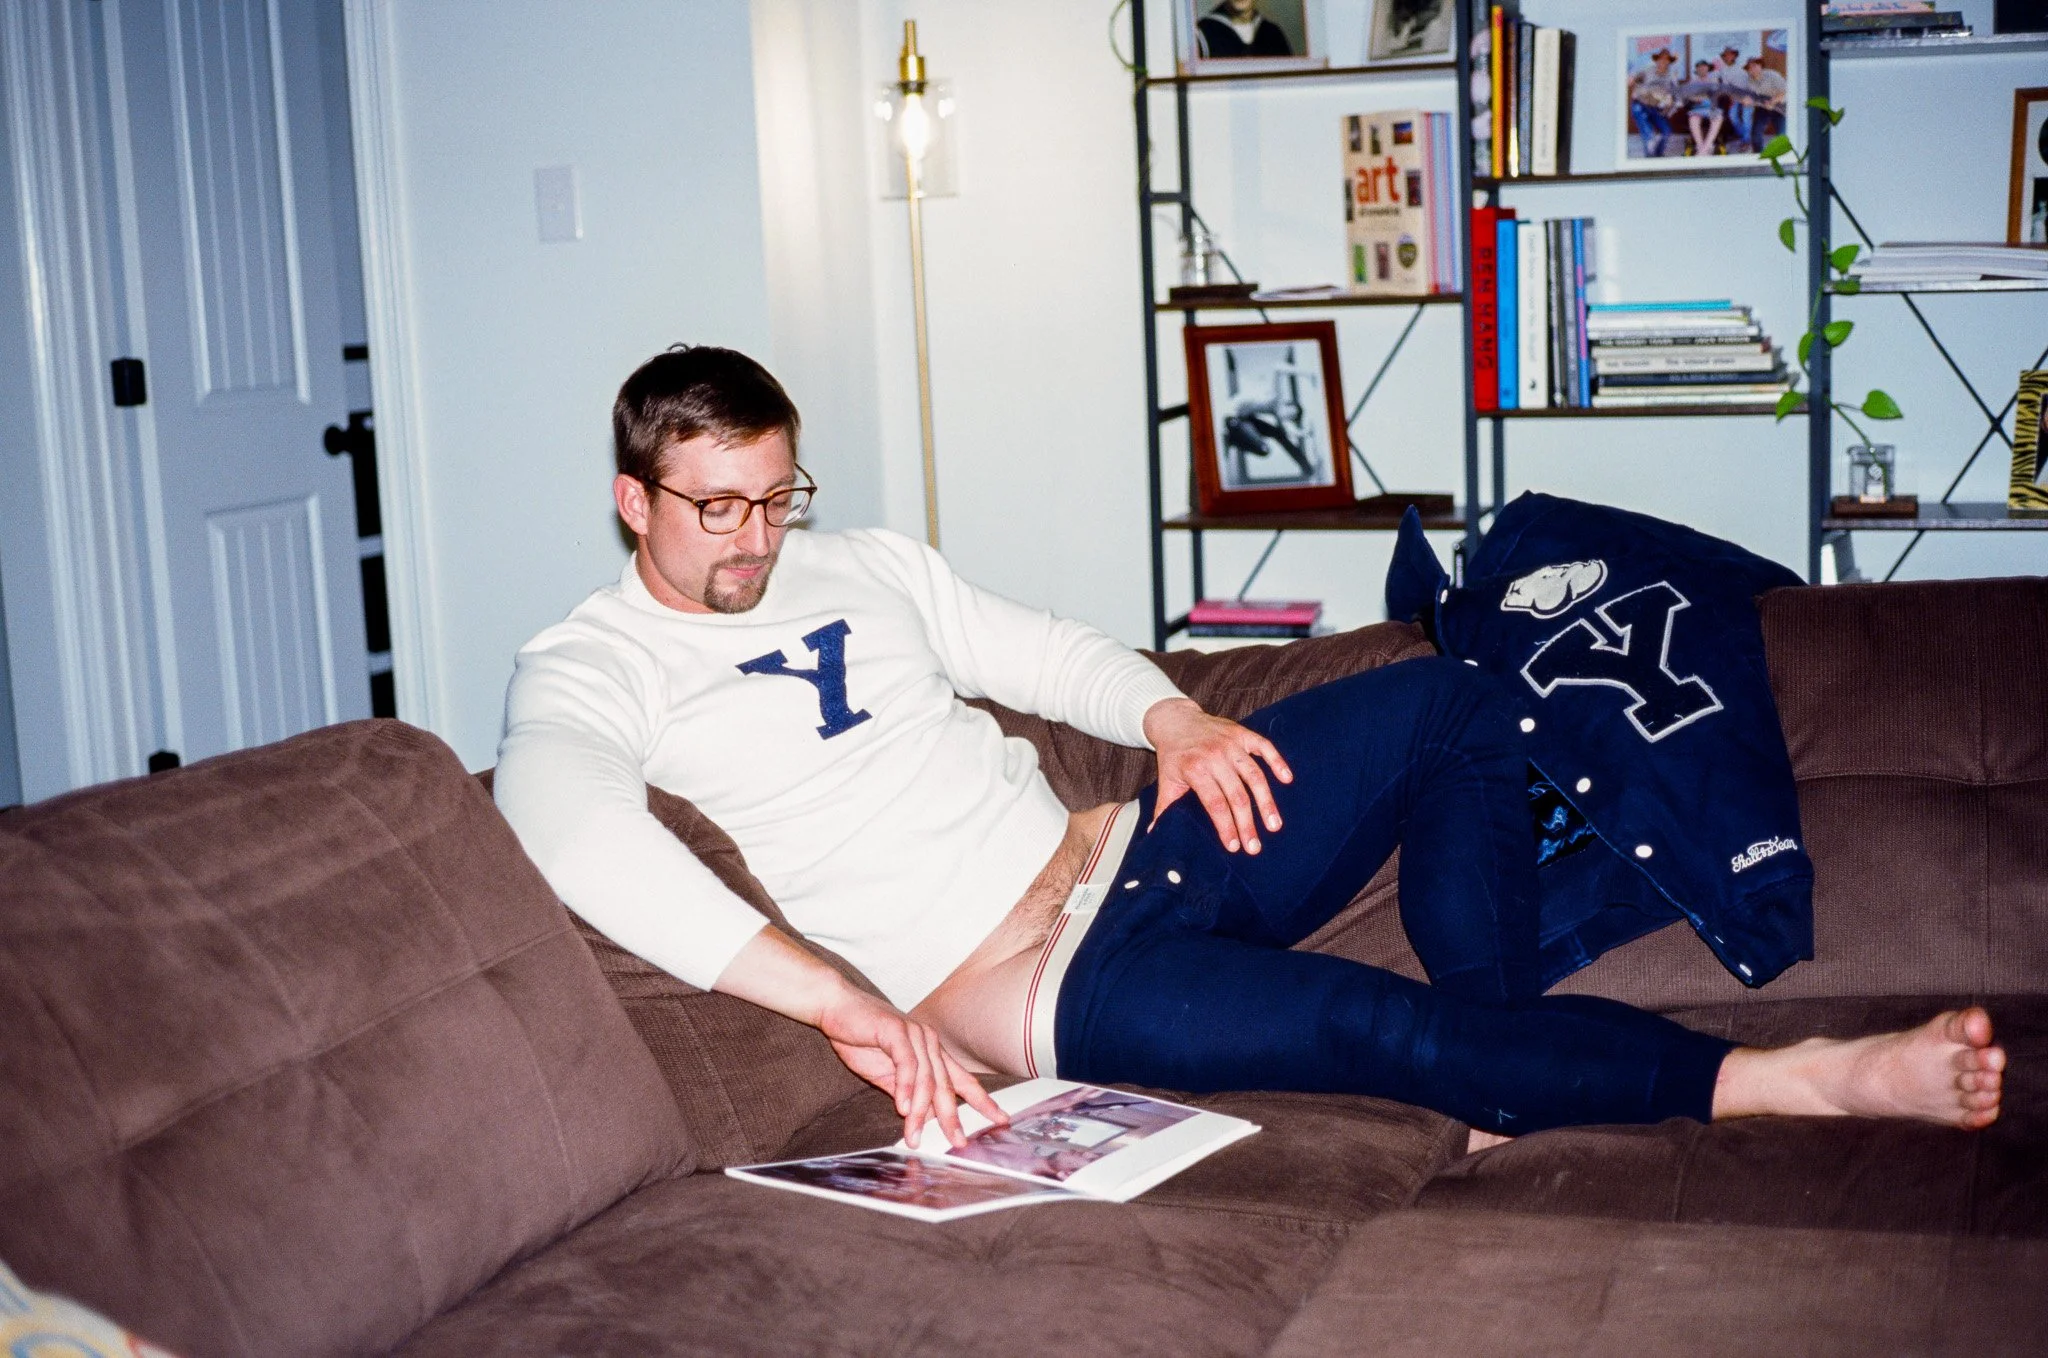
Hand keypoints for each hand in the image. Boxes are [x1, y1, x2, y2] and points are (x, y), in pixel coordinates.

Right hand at [712, 927, 1006, 1148]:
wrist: (836, 1008)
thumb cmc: (860, 1038)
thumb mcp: (887, 1075)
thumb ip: (906, 1093)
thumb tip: (923, 1119)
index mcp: (931, 1052)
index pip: (962, 1080)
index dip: (983, 1101)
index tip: (1001, 1120)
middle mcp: (929, 1042)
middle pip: (946, 1086)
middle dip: (952, 1116)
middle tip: (957, 1141)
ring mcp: (915, 1034)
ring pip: (926, 1079)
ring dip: (920, 1111)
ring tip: (914, 1136)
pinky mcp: (897, 1031)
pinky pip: (907, 1064)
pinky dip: (906, 1088)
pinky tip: (903, 1108)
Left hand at [1143, 696, 1292, 852]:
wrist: (1176, 720)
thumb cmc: (1173, 756)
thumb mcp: (1166, 780)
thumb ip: (1164, 808)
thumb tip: (1154, 835)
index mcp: (1194, 769)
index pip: (1214, 803)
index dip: (1226, 826)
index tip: (1234, 846)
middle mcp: (1214, 756)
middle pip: (1236, 794)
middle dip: (1247, 823)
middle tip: (1255, 847)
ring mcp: (1230, 743)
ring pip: (1254, 775)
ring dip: (1266, 801)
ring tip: (1274, 824)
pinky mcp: (1242, 733)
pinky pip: (1264, 747)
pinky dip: (1277, 761)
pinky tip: (1287, 779)